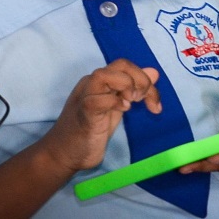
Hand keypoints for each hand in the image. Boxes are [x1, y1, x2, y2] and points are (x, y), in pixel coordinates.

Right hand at [40, 59, 161, 172]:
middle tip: (144, 100)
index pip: (127, 67)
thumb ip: (133, 90)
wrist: (63, 153)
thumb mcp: (118, 108)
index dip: (146, 80)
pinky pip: (97, 99)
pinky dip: (114, 102)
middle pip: (121, 64)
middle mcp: (92, 84)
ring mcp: (85, 96)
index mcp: (101, 81)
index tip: (154, 104)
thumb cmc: (90, 131)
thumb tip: (154, 72)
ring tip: (132, 103)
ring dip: (126, 85)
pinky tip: (123, 110)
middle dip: (141, 80)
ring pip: (103, 75)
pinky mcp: (83, 113)